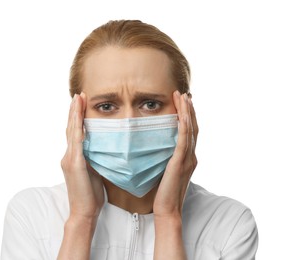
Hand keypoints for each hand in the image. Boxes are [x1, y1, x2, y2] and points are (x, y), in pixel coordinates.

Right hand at [61, 93, 103, 221]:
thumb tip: (103, 147)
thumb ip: (94, 158)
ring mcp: (70, 159)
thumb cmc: (91, 194)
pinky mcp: (75, 164)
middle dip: (75, 111)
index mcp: (74, 157)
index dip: (77, 117)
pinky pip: (76, 142)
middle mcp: (69, 155)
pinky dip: (77, 128)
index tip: (82, 103)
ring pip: (72, 131)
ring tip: (78, 99)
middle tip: (79, 95)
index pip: (75, 133)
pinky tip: (79, 118)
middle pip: (71, 128)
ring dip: (75, 114)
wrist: (84, 211)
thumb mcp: (94, 171)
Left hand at [153, 91, 197, 218]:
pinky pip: (183, 141)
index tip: (183, 102)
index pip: (189, 132)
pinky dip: (184, 126)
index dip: (188, 116)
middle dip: (189, 109)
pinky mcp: (180, 163)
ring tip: (183, 97)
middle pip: (192, 127)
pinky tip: (182, 115)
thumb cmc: (164, 192)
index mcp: (187, 157)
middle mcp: (191, 156)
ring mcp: (187, 159)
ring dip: (187, 112)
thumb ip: (166, 158)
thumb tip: (158, 146)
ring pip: (189, 130)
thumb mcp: (166, 170)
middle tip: (184, 94)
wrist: (167, 209)